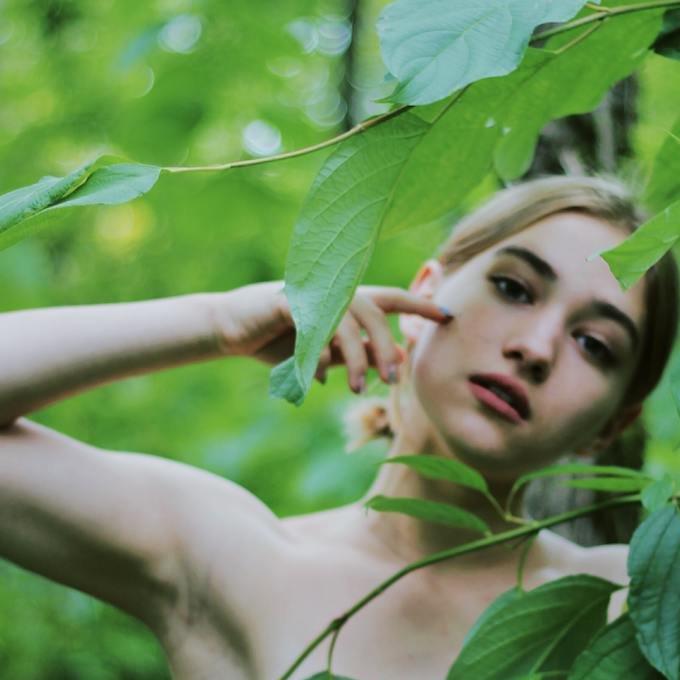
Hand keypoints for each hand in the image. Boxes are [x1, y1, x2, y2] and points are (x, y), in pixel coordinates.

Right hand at [215, 282, 451, 390]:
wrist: (232, 327)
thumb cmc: (282, 338)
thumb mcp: (327, 350)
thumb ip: (359, 351)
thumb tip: (396, 357)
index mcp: (346, 298)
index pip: (392, 298)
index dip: (420, 305)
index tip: (447, 316)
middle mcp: (333, 290)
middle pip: (375, 310)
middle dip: (386, 346)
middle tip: (392, 380)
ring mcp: (310, 293)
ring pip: (346, 323)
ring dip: (354, 359)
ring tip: (354, 389)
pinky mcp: (286, 301)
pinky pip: (313, 330)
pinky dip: (317, 357)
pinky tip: (315, 379)